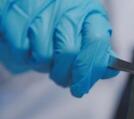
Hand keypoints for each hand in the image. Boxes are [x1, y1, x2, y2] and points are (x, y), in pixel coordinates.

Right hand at [0, 0, 117, 96]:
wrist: (33, 2)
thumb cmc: (62, 21)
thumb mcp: (86, 33)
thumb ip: (97, 53)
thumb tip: (109, 73)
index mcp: (91, 13)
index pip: (96, 43)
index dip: (89, 70)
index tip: (81, 88)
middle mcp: (69, 5)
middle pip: (69, 52)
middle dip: (63, 73)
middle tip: (60, 78)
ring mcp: (42, 6)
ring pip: (43, 53)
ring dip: (41, 65)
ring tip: (42, 58)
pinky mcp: (16, 10)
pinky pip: (20, 48)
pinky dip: (21, 57)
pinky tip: (27, 50)